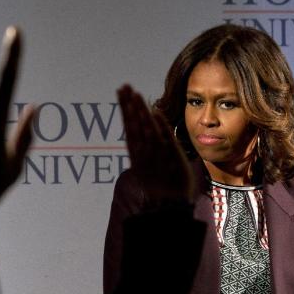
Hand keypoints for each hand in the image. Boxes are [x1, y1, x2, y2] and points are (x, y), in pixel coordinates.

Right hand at [117, 84, 193, 204]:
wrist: (169, 206)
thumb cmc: (160, 187)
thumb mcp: (148, 167)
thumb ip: (142, 150)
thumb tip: (140, 136)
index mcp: (137, 154)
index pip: (129, 126)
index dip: (126, 108)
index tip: (122, 92)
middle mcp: (144, 152)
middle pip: (135, 125)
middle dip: (130, 105)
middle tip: (125, 87)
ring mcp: (157, 155)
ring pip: (146, 129)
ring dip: (141, 111)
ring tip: (135, 94)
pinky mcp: (171, 158)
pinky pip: (165, 139)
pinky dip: (160, 126)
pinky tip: (155, 112)